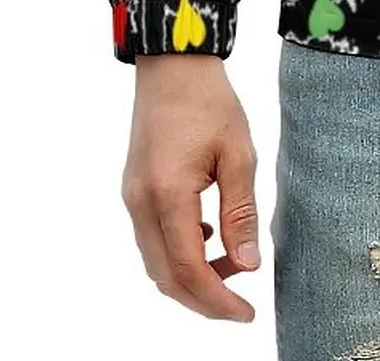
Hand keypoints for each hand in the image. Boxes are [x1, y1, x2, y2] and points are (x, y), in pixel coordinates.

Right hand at [120, 55, 262, 321]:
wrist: (172, 65)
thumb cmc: (209, 101)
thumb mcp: (238, 154)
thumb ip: (241, 213)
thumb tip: (247, 264)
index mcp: (167, 196)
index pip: (188, 269)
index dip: (217, 300)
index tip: (246, 314)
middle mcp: (140, 204)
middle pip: (166, 276)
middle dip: (203, 298)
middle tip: (241, 304)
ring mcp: (132, 197)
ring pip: (156, 261)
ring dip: (191, 274)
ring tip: (233, 264)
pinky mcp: (135, 190)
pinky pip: (152, 238)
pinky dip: (179, 251)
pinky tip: (210, 235)